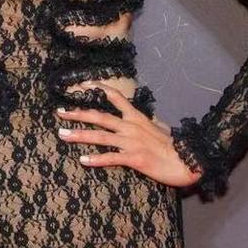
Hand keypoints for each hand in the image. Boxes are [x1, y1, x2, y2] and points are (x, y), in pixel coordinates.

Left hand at [55, 95, 202, 188]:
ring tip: (62, 134)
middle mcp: (132, 127)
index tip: (83, 86)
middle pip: (100, 117)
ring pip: (101, 136)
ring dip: (79, 135)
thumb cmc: (175, 148)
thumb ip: (149, 123)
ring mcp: (132, 142)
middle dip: (78, 114)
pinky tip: (83, 160)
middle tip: (60, 112)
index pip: (117, 98)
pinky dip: (96, 159)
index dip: (100, 90)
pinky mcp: (135, 158)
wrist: (188, 161)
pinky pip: (111, 158)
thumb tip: (146, 120)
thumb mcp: (160, 129)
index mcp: (138, 118)